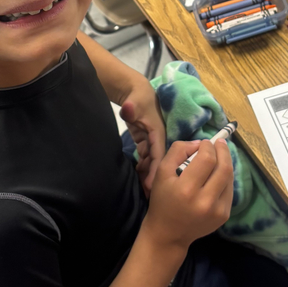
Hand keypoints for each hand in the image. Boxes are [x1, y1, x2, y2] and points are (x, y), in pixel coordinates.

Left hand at [118, 79, 165, 195]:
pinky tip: (139, 178)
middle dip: (153, 177)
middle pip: (157, 161)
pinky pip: (146, 156)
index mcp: (158, 131)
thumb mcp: (134, 102)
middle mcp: (158, 137)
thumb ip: (131, 107)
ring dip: (147, 174)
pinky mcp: (145, 139)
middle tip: (148, 196)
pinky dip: (143, 166)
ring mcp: (152, 139)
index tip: (152, 186)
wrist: (135, 90)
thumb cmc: (137, 97)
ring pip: (151, 161)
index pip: (159, 154)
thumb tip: (128, 110)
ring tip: (144, 191)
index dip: (156, 171)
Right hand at [144, 138, 233, 251]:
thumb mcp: (161, 173)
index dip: (208, 146)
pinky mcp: (224, 215)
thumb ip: (178, 151)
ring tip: (220, 155)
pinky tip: (218, 173)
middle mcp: (205, 201)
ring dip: (226, 163)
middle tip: (219, 143)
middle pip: (223, 167)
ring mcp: (217, 210)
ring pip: (229, 177)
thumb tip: (199, 144)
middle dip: (223, 151)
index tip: (205, 143)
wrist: (169, 234)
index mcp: (187, 189)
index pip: (207, 159)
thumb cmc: (162, 201)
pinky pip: (229, 190)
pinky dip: (225, 178)